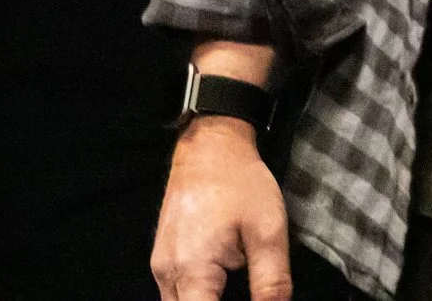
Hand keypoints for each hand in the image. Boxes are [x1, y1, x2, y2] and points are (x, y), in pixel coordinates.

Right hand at [153, 115, 291, 300]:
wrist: (210, 145)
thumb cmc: (240, 183)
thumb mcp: (268, 232)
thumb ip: (271, 284)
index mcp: (192, 269)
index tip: (248, 297)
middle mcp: (167, 272)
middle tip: (245, 291)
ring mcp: (160, 264)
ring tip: (236, 288)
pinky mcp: (162, 256)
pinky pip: (176, 293)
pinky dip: (197, 298)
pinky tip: (221, 288)